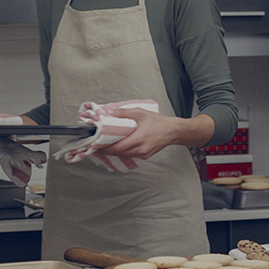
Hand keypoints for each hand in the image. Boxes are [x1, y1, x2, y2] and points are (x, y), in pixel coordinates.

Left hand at [99, 108, 215, 159]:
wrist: (173, 131)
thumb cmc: (159, 122)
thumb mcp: (141, 113)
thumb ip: (124, 113)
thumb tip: (110, 113)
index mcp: (138, 139)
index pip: (116, 148)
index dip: (104, 148)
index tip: (95, 145)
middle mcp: (140, 149)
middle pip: (118, 153)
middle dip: (106, 150)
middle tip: (96, 145)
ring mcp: (143, 154)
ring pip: (123, 155)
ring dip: (113, 151)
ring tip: (104, 145)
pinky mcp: (145, 155)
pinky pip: (130, 154)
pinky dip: (122, 151)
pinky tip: (117, 146)